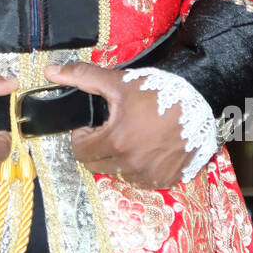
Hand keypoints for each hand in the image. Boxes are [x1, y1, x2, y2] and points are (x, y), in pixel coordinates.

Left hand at [43, 61, 189, 188]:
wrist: (202, 101)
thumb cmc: (160, 91)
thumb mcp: (118, 81)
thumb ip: (82, 76)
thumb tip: (50, 71)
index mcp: (116, 141)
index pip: (79, 151)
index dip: (81, 136)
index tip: (91, 125)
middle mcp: (132, 164)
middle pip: (96, 165)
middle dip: (96, 148)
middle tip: (109, 130)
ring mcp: (150, 175)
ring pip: (118, 174)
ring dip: (117, 159)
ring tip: (130, 137)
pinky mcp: (166, 180)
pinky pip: (141, 180)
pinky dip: (139, 168)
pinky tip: (147, 148)